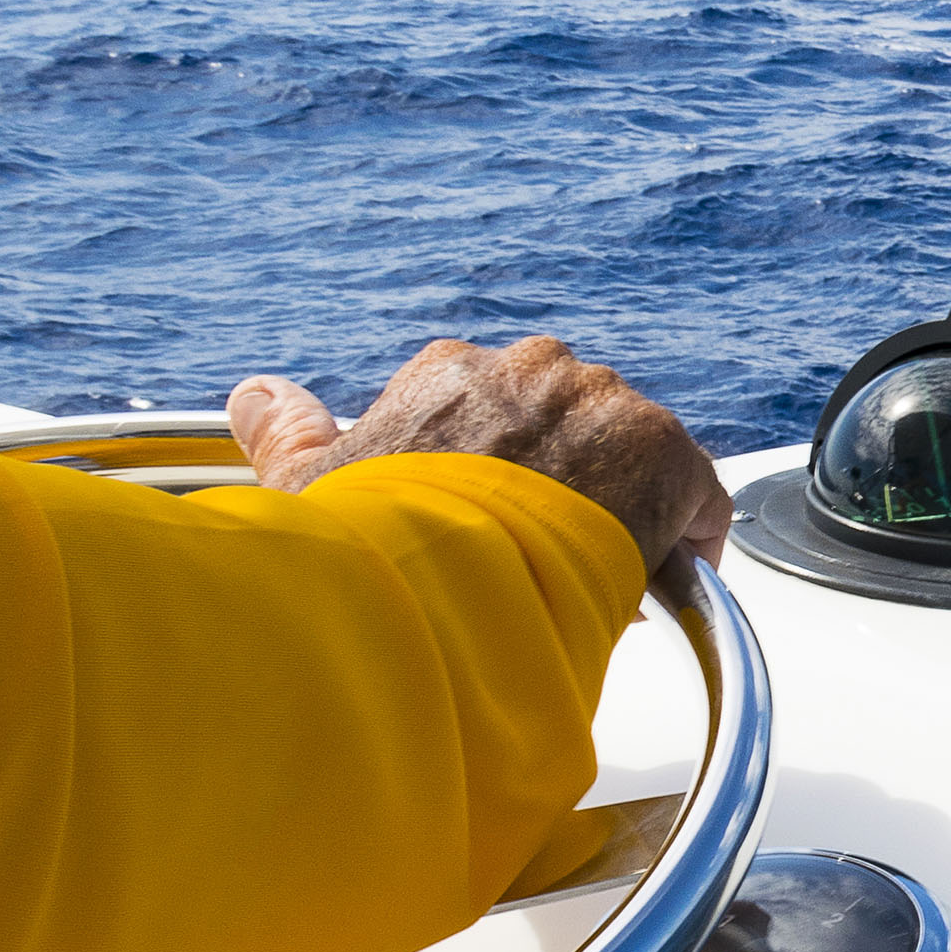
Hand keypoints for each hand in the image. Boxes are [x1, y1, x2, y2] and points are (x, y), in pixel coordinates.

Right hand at [228, 339, 732, 569]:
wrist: (442, 580)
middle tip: (548, 561)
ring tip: (601, 577)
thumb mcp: (305, 488)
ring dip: (621, 508)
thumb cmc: (368, 545)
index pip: (495, 411)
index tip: (499, 528)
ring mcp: (599, 404)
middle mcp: (529, 371)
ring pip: (629, 454)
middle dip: (566, 486)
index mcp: (451, 374)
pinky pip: (695, 488)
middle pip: (569, 425)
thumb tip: (255, 394)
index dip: (504, 478)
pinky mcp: (660, 450)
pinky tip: (667, 576)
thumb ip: (287, 432)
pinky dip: (689, 531)